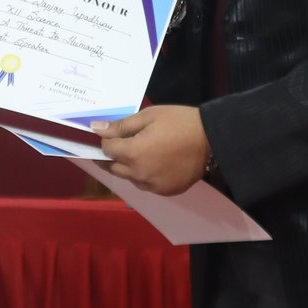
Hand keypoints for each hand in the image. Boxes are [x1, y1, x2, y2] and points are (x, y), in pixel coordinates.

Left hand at [93, 104, 209, 195]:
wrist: (211, 138)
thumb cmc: (178, 122)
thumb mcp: (148, 116)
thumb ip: (120, 126)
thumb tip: (96, 130)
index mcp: (133, 154)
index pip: (106, 150)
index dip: (106, 140)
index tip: (111, 133)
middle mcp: (139, 174)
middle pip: (113, 168)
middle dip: (112, 156)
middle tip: (120, 143)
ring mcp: (153, 186)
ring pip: (129, 178)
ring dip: (128, 167)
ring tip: (141, 151)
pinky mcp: (166, 191)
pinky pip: (146, 185)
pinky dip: (145, 175)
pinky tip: (155, 162)